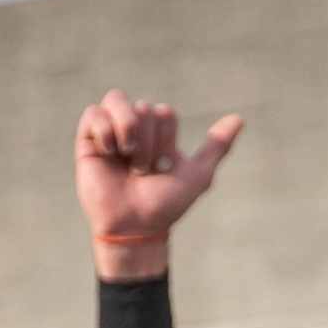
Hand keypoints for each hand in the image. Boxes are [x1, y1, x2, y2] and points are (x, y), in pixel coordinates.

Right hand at [76, 91, 242, 280]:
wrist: (136, 227)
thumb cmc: (166, 204)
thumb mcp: (199, 175)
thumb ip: (216, 147)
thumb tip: (239, 120)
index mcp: (159, 133)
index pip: (165, 112)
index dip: (167, 140)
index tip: (164, 169)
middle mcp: (136, 128)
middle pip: (144, 108)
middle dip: (149, 143)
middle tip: (143, 171)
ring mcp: (111, 133)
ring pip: (118, 101)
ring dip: (128, 130)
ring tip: (126, 156)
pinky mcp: (88, 142)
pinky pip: (94, 113)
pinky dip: (104, 129)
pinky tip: (109, 152)